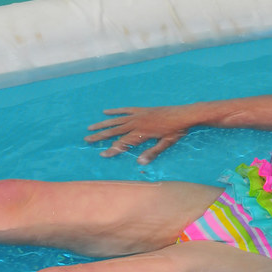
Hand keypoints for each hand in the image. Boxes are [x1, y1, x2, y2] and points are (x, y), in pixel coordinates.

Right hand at [85, 105, 199, 163]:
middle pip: (114, 130)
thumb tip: (140, 162)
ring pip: (116, 120)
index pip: (123, 143)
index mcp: (142, 132)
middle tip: (87, 140)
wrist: (184, 114)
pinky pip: (125, 110)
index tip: (102, 154)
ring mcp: (138, 115)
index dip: (112, 149)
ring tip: (90, 127)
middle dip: (100, 136)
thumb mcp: (166, 144)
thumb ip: (153, 153)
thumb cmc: (176, 130)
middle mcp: (137, 122)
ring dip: (103, 124)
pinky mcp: (141, 110)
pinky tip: (105, 112)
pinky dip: (115, 111)